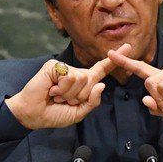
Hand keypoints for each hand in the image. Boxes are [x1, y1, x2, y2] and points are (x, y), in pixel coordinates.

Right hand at [6, 44, 132, 129]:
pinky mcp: (55, 66)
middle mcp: (76, 73)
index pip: (101, 70)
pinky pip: (70, 77)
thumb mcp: (78, 113)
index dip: (114, 60)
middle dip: (79, 97)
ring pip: (82, 80)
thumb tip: (101, 84)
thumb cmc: (54, 114)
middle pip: (92, 81)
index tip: (129, 47)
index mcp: (83, 83)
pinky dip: (62, 88)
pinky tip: (52, 90)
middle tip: (63, 100)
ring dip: (69, 94)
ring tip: (57, 95)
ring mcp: (65, 68)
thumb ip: (92, 101)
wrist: (33, 115)